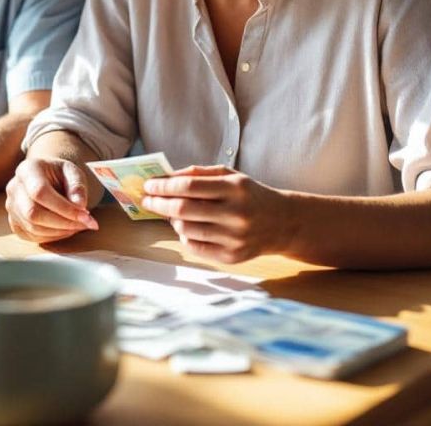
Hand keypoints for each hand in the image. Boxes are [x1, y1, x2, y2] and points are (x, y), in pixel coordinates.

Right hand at [6, 157, 98, 242]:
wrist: (48, 179)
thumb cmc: (60, 175)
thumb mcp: (73, 172)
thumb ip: (77, 186)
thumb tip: (79, 205)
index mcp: (27, 169)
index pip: (40, 192)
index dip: (63, 207)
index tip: (85, 214)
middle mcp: (14, 188)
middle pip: (33, 213)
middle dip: (63, 222)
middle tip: (86, 223)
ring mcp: (11, 207)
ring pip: (33, 228)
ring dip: (60, 231)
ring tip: (79, 225)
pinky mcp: (14, 223)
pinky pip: (32, 236)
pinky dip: (53, 237)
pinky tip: (66, 229)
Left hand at [141, 165, 291, 264]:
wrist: (283, 222)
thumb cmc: (250, 195)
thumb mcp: (230, 176)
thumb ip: (198, 174)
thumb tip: (165, 178)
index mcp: (235, 188)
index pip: (189, 186)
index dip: (164, 186)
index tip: (149, 185)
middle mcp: (236, 214)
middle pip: (184, 210)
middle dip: (159, 204)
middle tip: (147, 200)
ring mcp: (235, 238)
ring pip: (186, 230)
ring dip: (171, 220)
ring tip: (171, 213)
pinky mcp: (232, 257)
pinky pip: (195, 247)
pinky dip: (184, 236)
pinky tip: (187, 228)